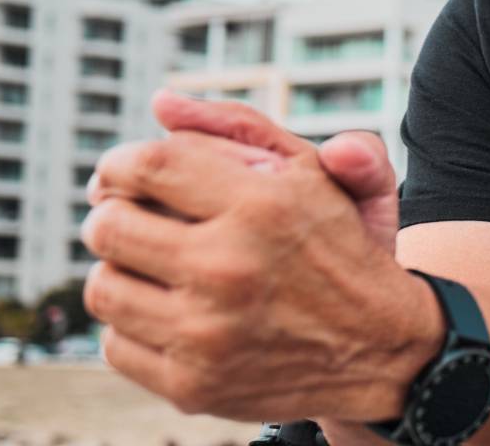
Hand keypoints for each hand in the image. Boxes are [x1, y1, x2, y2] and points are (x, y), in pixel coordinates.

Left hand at [82, 104, 438, 421]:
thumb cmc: (346, 247)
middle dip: (115, 214)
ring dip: (122, 271)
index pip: (144, 166)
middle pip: (107, 226)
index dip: (121, 163)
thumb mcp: (323, 173)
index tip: (127, 173)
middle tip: (140, 219)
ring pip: (103, 287)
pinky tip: (172, 313)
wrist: (385, 349)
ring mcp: (208, 334)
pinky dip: (135, 326)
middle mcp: (231, 268)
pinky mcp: (193, 385)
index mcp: (264, 205)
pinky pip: (115, 343)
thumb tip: (162, 104)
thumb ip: (246, 126)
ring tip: (157, 267)